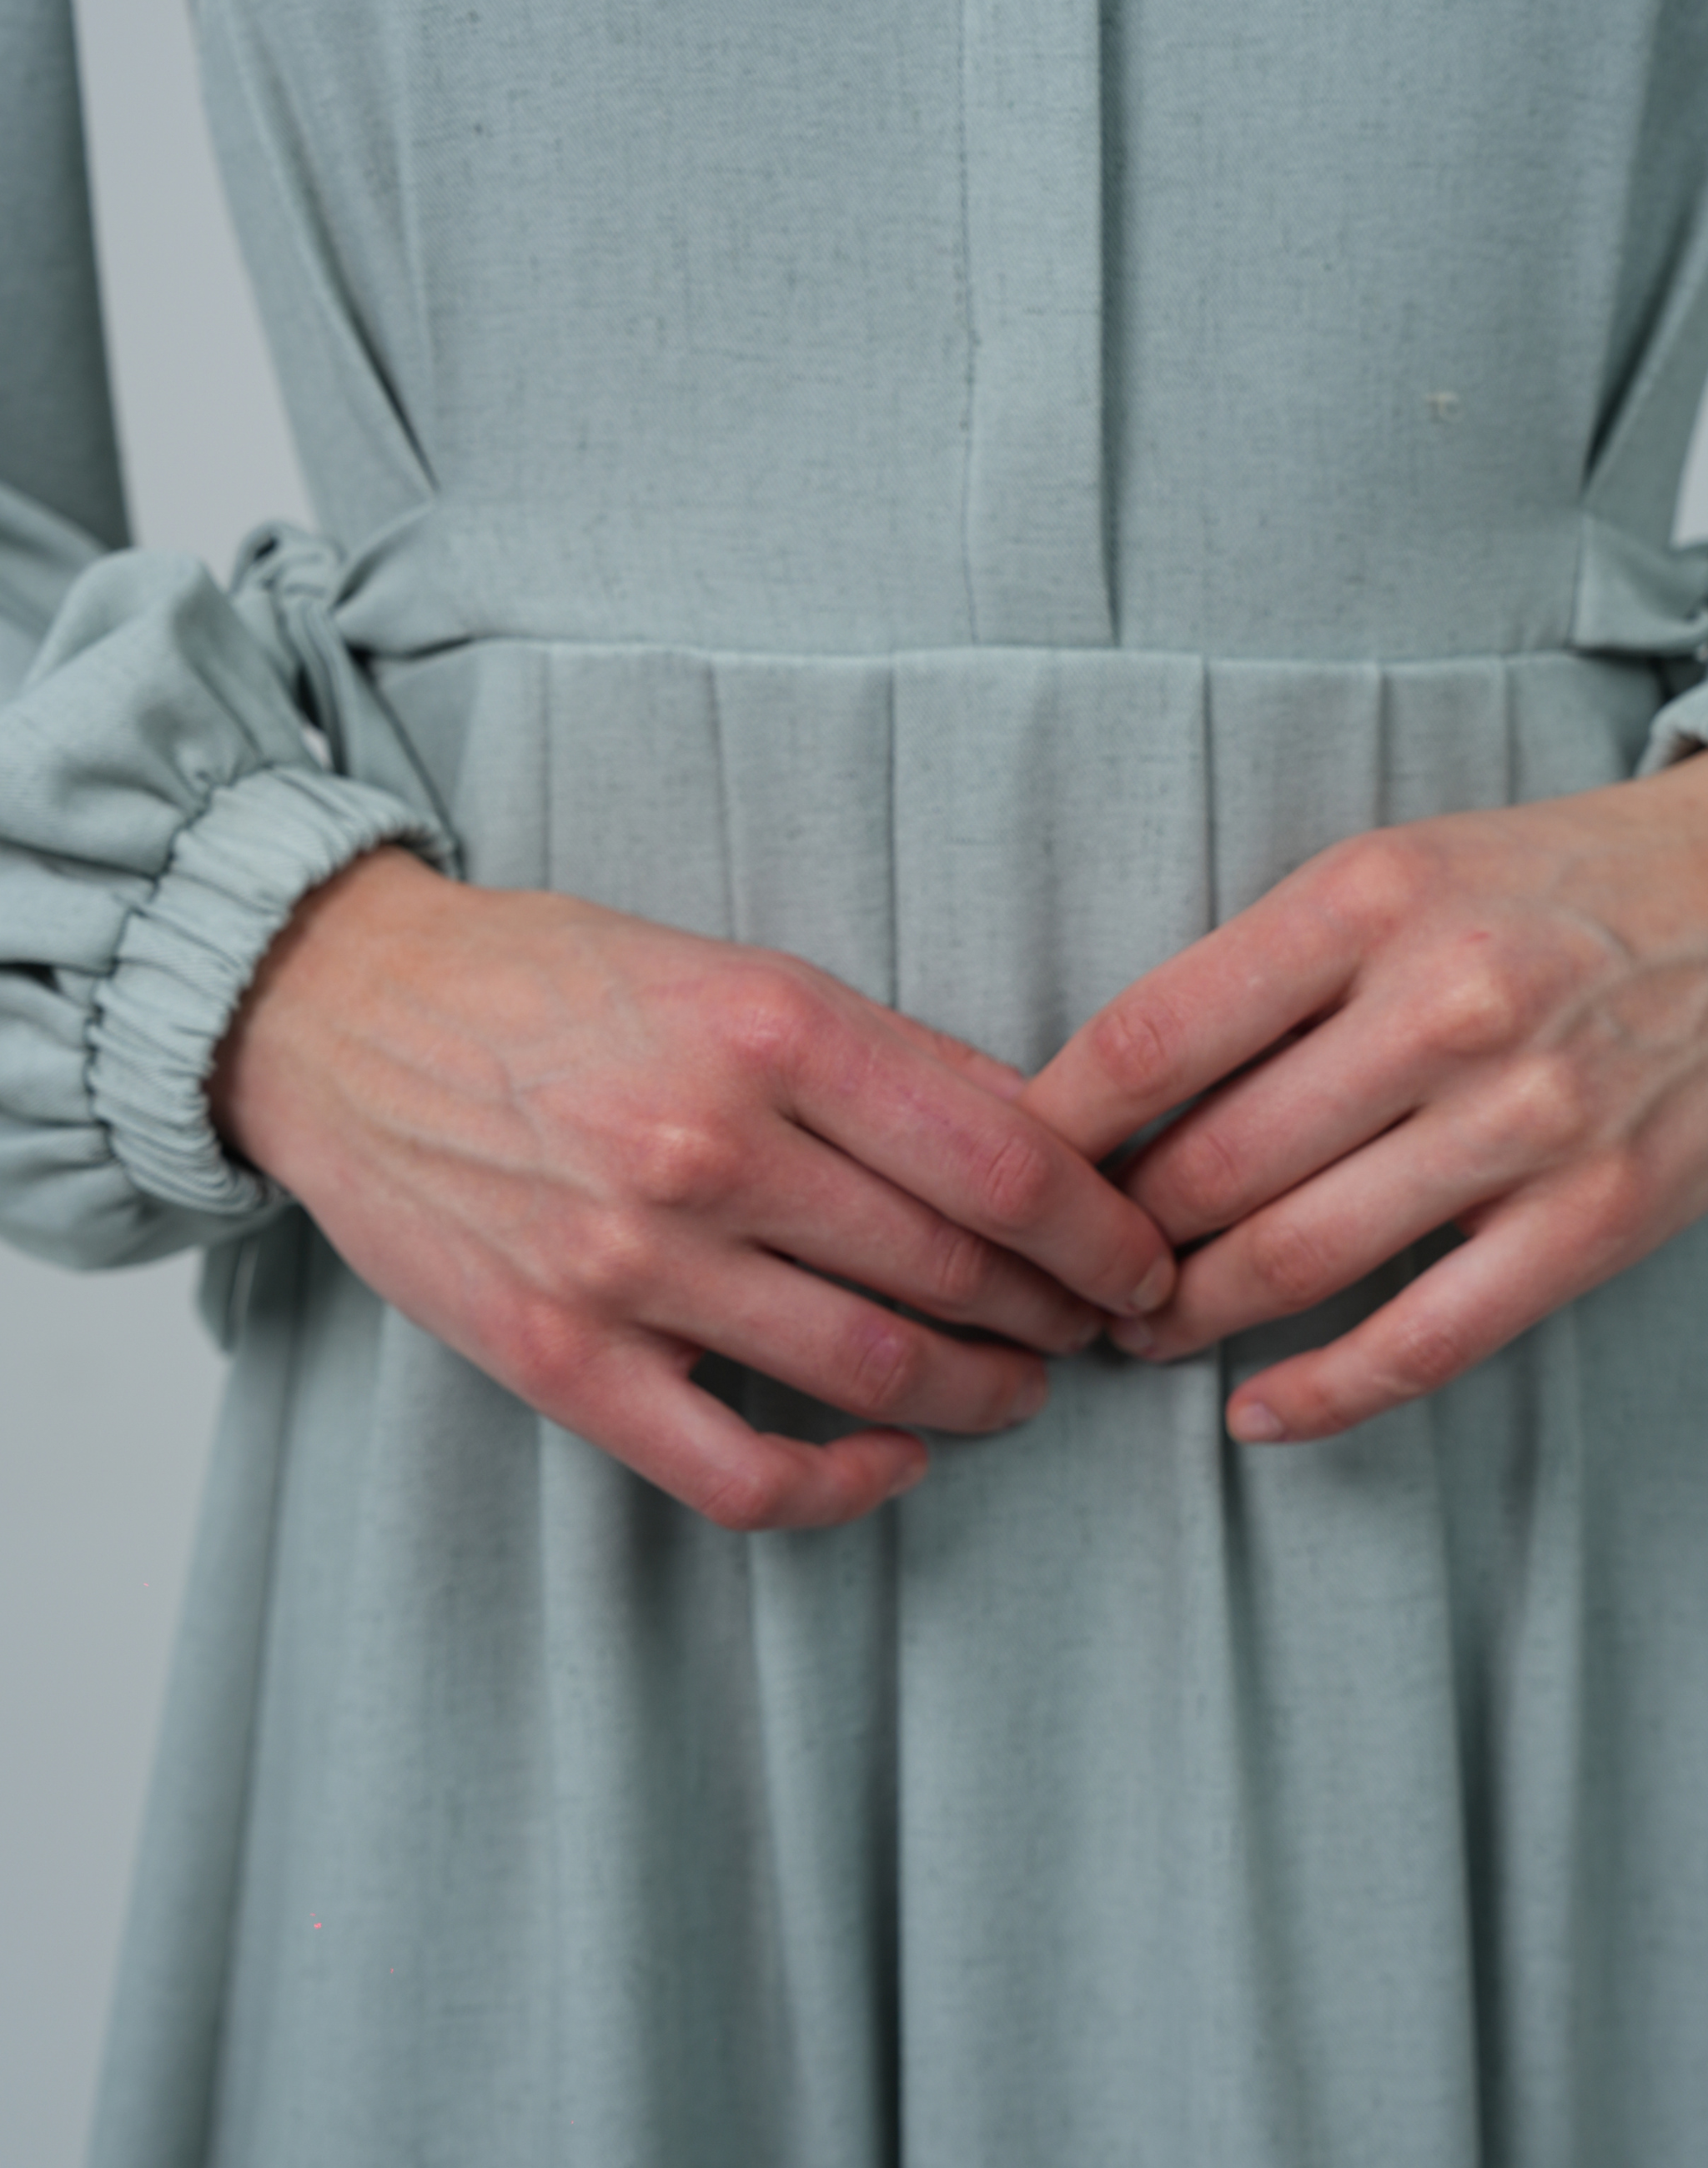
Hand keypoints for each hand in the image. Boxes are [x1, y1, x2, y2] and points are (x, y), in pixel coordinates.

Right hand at [209, 848, 1173, 1529]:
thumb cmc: (553, 983)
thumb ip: (886, 1053)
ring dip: (984, 1396)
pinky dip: (847, 1485)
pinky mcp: (563, 1362)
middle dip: (1062, 1314)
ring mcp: (630, 1266)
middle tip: (1101, 1326)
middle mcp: (707, 1147)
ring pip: (874, 1371)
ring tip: (1023, 1389)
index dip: (1104, 1231)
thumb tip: (1041, 1134)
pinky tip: (897, 1460)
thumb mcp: (735, 968)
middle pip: (956, 1270)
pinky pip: (741, 1473)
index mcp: (768, 1028)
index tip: (1144, 1258)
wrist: (347, 1021)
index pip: (1003, 1163)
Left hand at [1026, 756, 1707, 1444]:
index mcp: (1365, 900)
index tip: (1004, 1176)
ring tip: (1135, 1333)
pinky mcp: (1596, 1218)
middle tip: (1063, 1277)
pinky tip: (1252, 1413)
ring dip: (1187, 1319)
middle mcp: (1443, 1007)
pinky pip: (1425, 1343)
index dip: (1054, 1131)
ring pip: (1296, 1258)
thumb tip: (1107, 1098)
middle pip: (1209, 1165)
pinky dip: (1320, 1396)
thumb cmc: (1531, 888)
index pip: (1151, 1038)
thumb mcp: (1385, 874)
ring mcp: (1527, 1121)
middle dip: (1110, 1244)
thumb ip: (1260, 971)